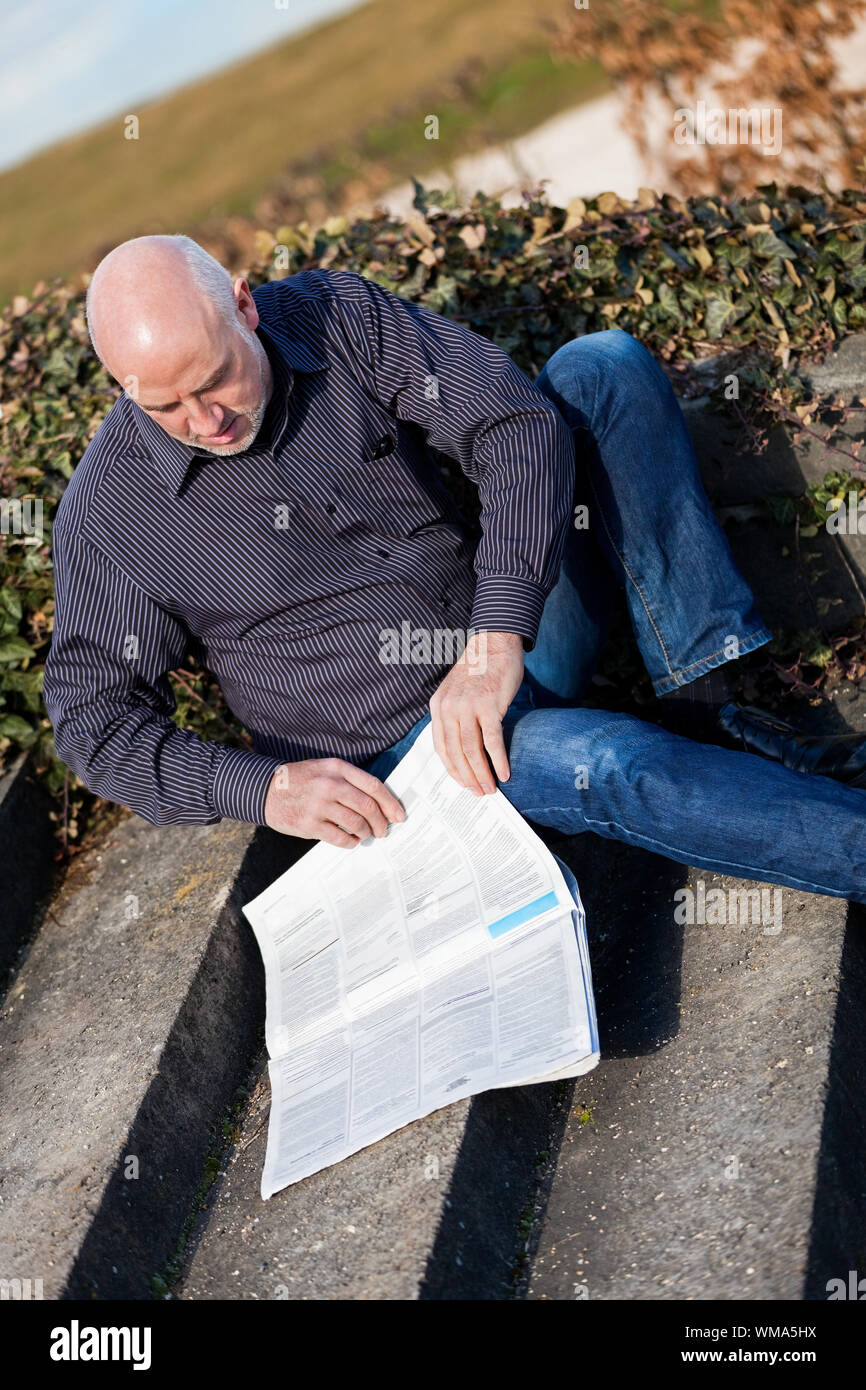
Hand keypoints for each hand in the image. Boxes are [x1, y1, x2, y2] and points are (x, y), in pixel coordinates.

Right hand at [264, 757, 405, 846]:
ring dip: (366, 833)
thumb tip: (379, 802)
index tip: (399, 816)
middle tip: (383, 830)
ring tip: (366, 835)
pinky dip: (351, 842)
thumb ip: (349, 780)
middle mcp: (329, 785)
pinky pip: (340, 837)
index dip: (390, 803)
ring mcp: (319, 805)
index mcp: (337, 768)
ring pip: (356, 823)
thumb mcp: (325, 769)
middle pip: (368, 807)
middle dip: (381, 822)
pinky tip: (351, 840)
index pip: (373, 786)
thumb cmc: (301, 780)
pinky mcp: (309, 824)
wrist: (265, 789)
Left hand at [429, 629, 523, 795]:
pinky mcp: (489, 705)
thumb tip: (463, 745)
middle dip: (468, 777)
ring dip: (483, 774)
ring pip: (472, 751)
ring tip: (491, 788)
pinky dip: (499, 760)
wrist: (494, 642)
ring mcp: (468, 707)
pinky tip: (505, 772)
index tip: (463, 783)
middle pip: (455, 753)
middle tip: (479, 792)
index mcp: (438, 706)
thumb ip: (454, 714)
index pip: (440, 747)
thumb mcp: (456, 691)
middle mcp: (449, 708)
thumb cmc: (480, 668)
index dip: (452, 769)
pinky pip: (492, 741)